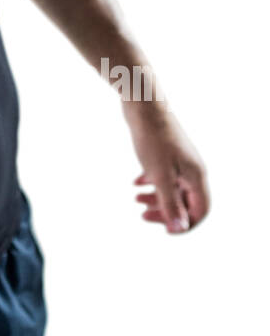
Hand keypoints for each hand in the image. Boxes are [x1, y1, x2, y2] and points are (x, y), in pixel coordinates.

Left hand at [128, 107, 209, 233]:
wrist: (143, 106)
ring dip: (156, 198)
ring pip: (173, 188)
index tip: (164, 230)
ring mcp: (181, 160)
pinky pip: (164, 175)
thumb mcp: (159, 176)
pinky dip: (151, 182)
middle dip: (166, 212)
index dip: (185, 224)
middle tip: (142, 215)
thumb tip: (180, 229)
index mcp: (196, 177)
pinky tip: (135, 182)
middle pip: (186, 201)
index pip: (200, 211)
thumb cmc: (153, 139)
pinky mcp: (168, 152)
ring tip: (135, 198)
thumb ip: (170, 204)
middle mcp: (193, 169)